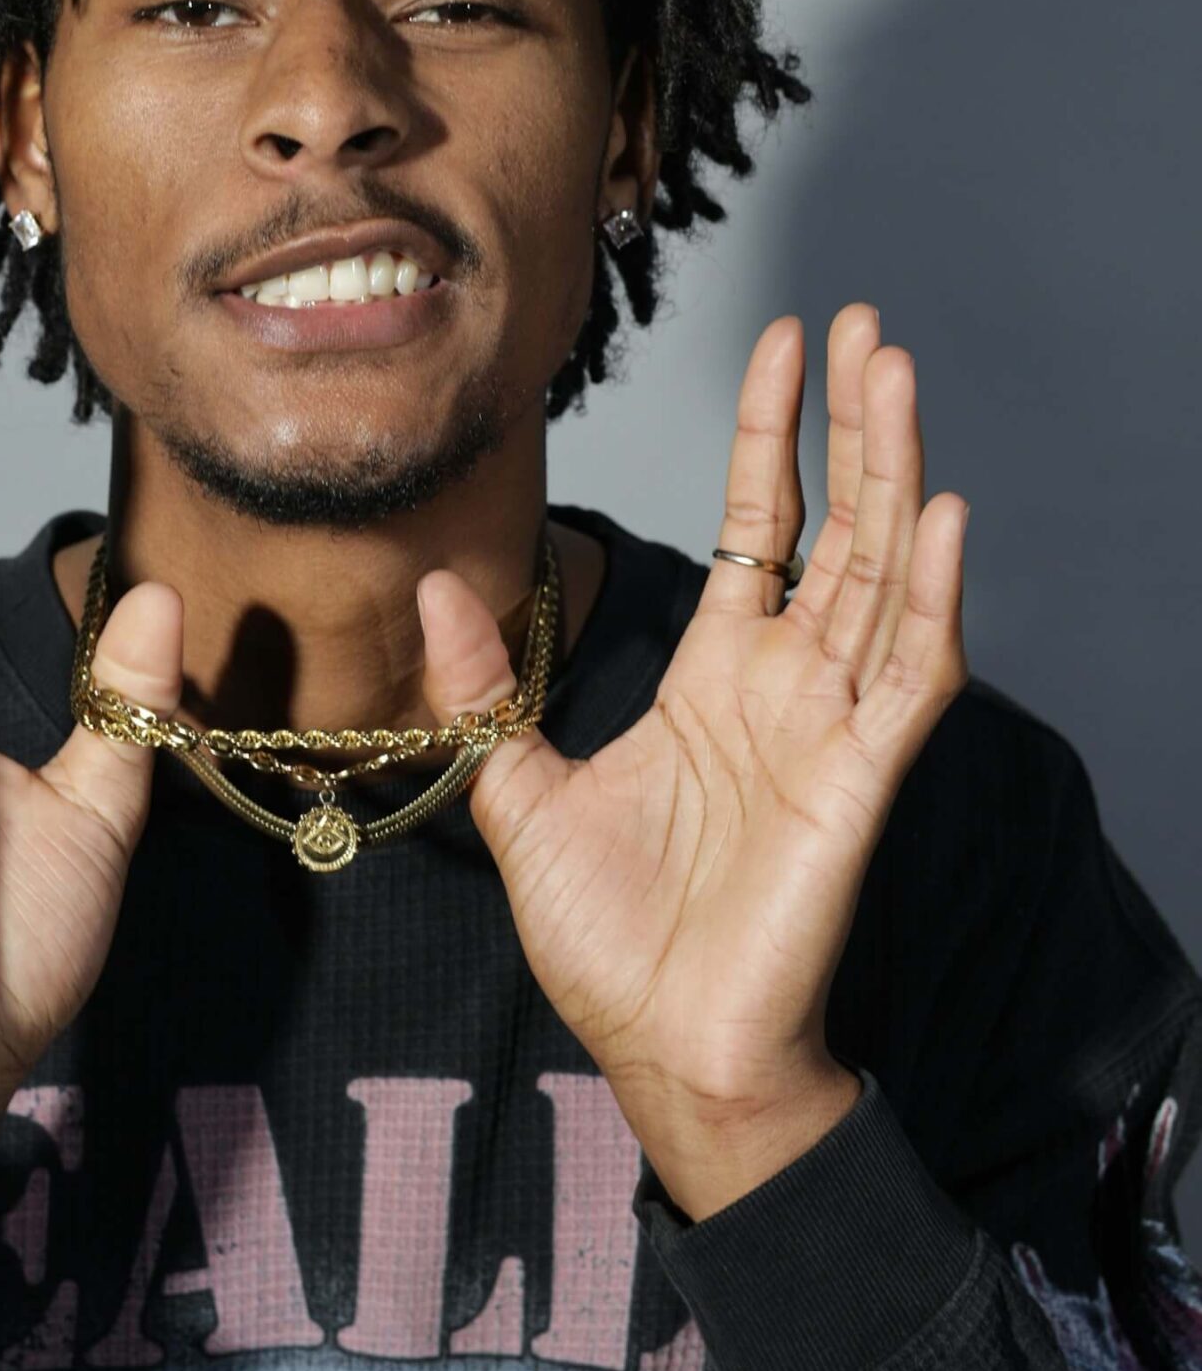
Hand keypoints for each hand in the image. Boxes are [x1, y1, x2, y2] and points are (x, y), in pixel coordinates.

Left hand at [416, 303, 968, 1163]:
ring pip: (881, 573)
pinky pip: (909, 675)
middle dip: (851, 423)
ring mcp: (831, 727)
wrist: (660, 1047)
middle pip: (837, 524)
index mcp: (716, 677)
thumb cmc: (610, 939)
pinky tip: (939, 517)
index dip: (772, 435)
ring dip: (896, 472)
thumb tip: (432, 589)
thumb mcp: (519, 794)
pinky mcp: (860, 783)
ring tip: (899, 374)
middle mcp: (785, 686)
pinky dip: (929, 597)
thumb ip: (484, 693)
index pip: (757, 525)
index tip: (784, 344)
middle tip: (866, 324)